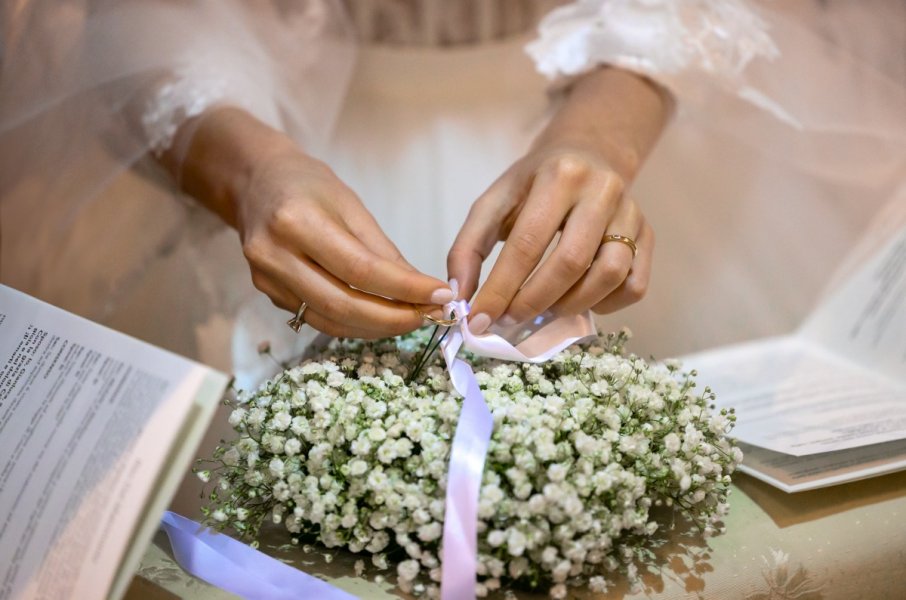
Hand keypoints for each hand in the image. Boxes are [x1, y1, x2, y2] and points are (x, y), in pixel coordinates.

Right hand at [171, 108, 452, 337]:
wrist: (254, 182)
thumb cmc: (307, 184)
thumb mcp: (350, 204)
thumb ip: (383, 250)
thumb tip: (422, 290)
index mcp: (296, 221)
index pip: (360, 270)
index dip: (404, 289)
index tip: (440, 296)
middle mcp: (275, 255)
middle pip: (342, 305)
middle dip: (392, 319)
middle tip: (428, 316)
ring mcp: (266, 279)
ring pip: (329, 321)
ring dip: (375, 327)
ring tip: (410, 319)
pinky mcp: (267, 294)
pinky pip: (316, 318)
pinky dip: (353, 324)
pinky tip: (378, 317)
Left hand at [447, 68, 668, 333]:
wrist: (588, 152)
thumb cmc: (534, 183)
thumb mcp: (495, 200)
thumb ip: (469, 246)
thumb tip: (462, 296)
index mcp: (558, 176)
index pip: (527, 243)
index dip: (501, 288)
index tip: (479, 319)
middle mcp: (601, 191)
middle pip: (570, 262)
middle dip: (533, 302)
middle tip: (509, 321)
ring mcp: (632, 213)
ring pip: (609, 275)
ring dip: (571, 306)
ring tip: (543, 311)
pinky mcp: (649, 235)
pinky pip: (635, 285)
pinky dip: (607, 304)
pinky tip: (579, 300)